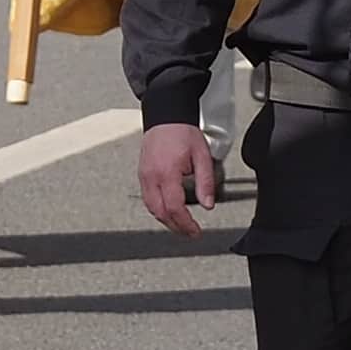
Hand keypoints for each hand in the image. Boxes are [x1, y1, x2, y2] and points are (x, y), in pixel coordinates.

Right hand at [135, 120, 218, 235]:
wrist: (166, 117)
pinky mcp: (142, 173)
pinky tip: (168, 210)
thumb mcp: (202, 155)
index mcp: (167, 172)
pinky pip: (147, 198)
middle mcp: (152, 176)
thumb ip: (205, 182)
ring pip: (151, 208)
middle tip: (190, 232)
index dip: (186, 224)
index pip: (174, 208)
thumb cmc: (182, 132)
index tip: (196, 231)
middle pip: (160, 212)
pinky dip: (158, 209)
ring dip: (166, 220)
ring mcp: (144, 175)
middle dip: (176, 227)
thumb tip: (208, 204)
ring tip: (180, 225)